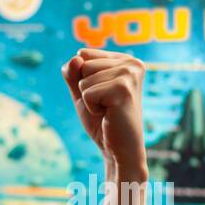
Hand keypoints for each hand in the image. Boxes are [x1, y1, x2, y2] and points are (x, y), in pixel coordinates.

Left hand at [62, 48, 147, 176]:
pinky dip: (91, 108)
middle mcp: (131, 63)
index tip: (102, 95)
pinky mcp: (123, 89)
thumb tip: (76, 58)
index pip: (83, 54)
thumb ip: (73, 73)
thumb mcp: (82, 92)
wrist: (119, 150)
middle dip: (86, 89)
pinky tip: (109, 115)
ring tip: (107, 110)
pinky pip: (87, 93)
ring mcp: (129, 74)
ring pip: (84, 77)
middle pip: (83, 63)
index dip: (83, 78)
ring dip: (89, 99)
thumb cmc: (102, 121)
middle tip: (105, 105)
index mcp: (124, 59)